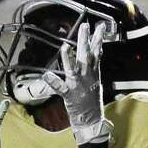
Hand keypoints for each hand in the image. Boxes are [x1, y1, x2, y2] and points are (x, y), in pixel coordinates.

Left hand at [41, 21, 110, 144]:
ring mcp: (77, 85)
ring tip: (65, 47)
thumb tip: (97, 52)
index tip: (101, 26)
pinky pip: (60, 88)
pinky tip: (46, 75)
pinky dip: (53, 82)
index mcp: (93, 73)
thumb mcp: (96, 82)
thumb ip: (94, 67)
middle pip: (86, 56)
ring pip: (74, 69)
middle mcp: (87, 77)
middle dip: (85, 41)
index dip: (98, 39)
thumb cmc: (92, 101)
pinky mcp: (69, 95)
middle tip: (85, 26)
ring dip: (69, 58)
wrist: (92, 120)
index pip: (97, 52)